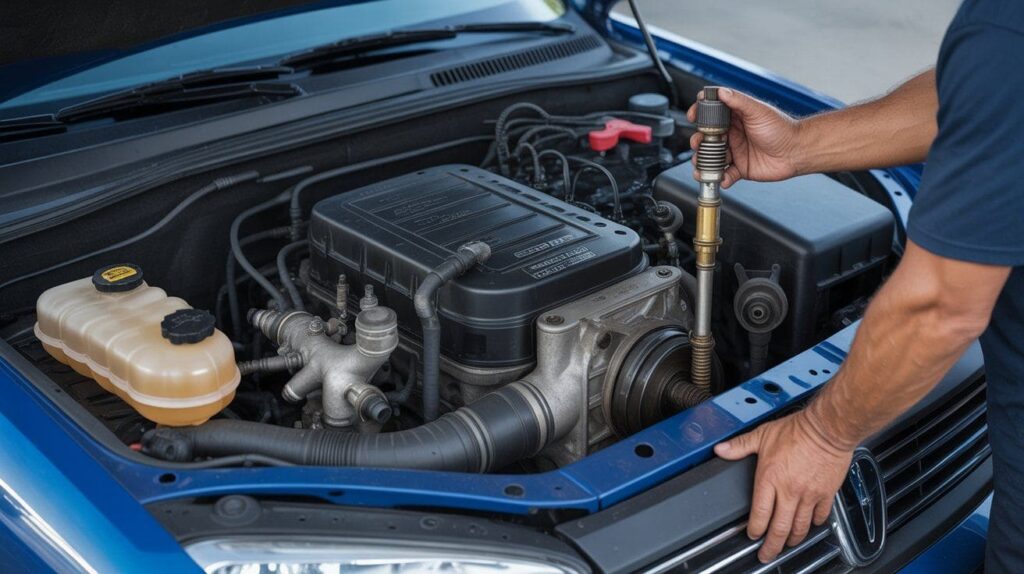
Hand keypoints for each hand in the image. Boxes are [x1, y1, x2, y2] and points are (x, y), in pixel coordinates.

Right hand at [687, 88, 801, 187]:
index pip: (711, 114)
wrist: (797, 151)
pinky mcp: (740, 169)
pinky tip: (722, 177)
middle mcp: (733, 135)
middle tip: (699, 144)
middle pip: (707, 138)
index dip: (699, 114)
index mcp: (735, 118)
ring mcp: (735, 152)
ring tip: (704, 164)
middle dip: (698, 142)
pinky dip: (721, 178)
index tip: (693, 116)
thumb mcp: (758, 110)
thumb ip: (738, 101)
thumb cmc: (782, 128)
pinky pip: (725, 175)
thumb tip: (721, 91)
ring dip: (705, 162)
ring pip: (712, 158)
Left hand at [714, 408, 853, 562]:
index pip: (759, 513)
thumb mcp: (762, 435)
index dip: (754, 529)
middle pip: (779, 528)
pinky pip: (819, 516)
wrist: (827, 428)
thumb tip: (720, 449)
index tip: (752, 535)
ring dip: (792, 539)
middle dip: (772, 546)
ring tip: (787, 545)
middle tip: (767, 555)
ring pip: (800, 526)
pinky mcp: (826, 493)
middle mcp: (789, 491)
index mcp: (770, 478)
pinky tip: (809, 525)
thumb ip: (740, 445)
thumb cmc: (796, 430)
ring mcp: (809, 494)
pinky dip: (814, 524)